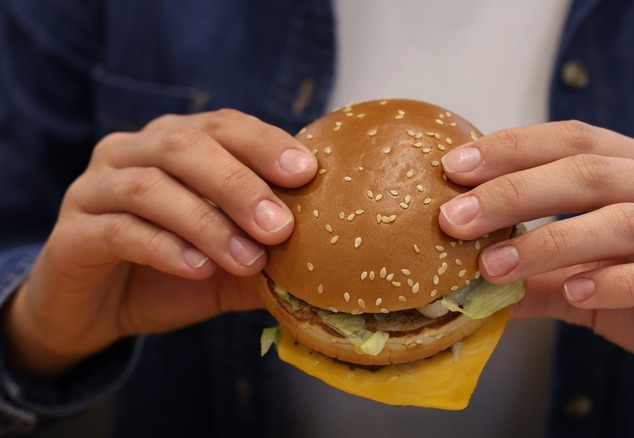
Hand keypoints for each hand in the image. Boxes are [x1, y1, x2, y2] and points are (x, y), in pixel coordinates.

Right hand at [3, 109, 316, 377]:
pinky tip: (198, 269)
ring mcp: (94, 189)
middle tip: (279, 226)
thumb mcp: (230, 264)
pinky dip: (165, 248)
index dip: (264, 143)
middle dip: (240, 184)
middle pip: (185, 147)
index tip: (306, 171)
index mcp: (175, 144)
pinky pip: (118, 230)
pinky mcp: (72, 234)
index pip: (223, 126)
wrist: (95, 310)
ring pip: (150, 186)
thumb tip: (329, 261)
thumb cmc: (171, 273)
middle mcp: (132, 152)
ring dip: (207, 223)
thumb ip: (269, 254)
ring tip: (248, 258)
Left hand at [438, 121, 633, 403]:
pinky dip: (617, 283)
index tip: (453, 168)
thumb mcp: (594, 281)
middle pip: (589, 173)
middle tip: (456, 218)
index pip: (572, 139)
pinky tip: (575, 291)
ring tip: (495, 267)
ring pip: (624, 222)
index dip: (511, 149)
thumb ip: (540, 278)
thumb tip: (470, 288)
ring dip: (551, 243)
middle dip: (514, 192)